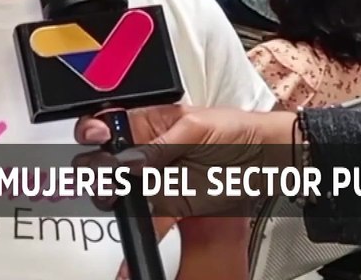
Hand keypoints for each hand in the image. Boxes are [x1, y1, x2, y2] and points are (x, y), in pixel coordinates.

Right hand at [74, 106, 294, 216]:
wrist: (266, 160)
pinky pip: (148, 220)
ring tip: (119, 196)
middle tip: (108, 173)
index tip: (98, 138)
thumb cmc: (235, 130)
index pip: (108, 123)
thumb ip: (161, 144)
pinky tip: (134, 238)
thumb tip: (132, 161)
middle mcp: (145, 150)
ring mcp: (155, 179)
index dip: (94, 129)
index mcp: (147, 121)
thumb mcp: (197, 127)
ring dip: (111, 196)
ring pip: (119, 192)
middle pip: (104, 160)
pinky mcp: (170, 204)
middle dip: (96, 167)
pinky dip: (139, 231)